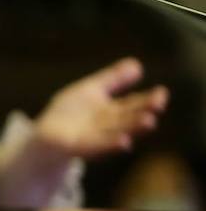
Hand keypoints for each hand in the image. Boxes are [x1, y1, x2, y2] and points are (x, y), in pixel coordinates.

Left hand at [31, 57, 168, 157]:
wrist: (47, 134)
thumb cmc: (71, 112)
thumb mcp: (92, 89)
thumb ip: (113, 79)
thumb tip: (137, 64)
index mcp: (114, 111)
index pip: (135, 104)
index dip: (148, 99)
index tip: (162, 91)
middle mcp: (110, 126)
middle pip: (130, 118)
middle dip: (144, 112)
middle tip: (159, 104)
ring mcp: (98, 137)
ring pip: (119, 132)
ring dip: (133, 128)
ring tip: (149, 121)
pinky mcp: (82, 147)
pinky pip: (99, 146)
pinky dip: (111, 143)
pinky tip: (124, 141)